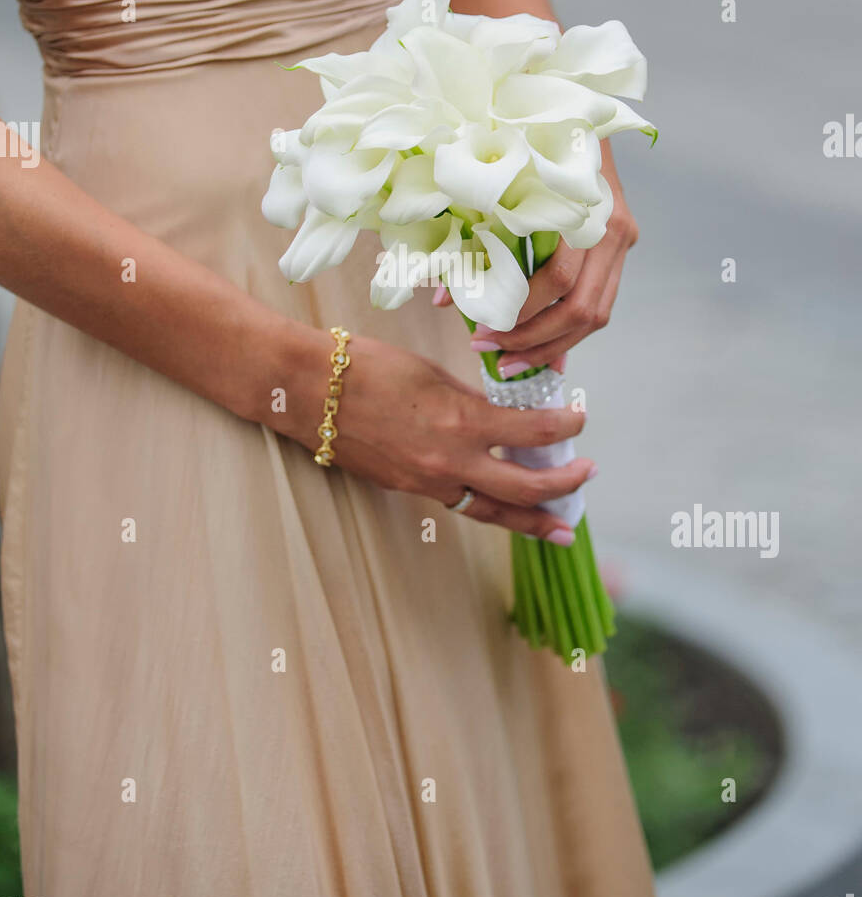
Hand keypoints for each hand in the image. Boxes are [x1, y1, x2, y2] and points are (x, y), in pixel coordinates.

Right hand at [281, 332, 593, 543]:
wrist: (310, 390)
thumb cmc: (368, 367)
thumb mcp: (433, 373)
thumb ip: (472, 399)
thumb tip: (503, 414)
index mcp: (462, 422)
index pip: (534, 434)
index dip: (566, 428)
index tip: (580, 420)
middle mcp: (451, 462)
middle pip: (525, 489)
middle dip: (563, 487)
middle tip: (586, 477)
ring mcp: (428, 483)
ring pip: (492, 512)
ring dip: (531, 521)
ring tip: (559, 529)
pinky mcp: (408, 490)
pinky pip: (458, 504)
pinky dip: (487, 508)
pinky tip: (502, 508)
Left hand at [463, 161, 638, 373]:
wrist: (577, 107)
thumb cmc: (531, 145)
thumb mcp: (502, 183)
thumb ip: (476, 237)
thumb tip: (446, 299)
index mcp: (582, 208)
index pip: (558, 279)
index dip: (520, 313)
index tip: (481, 331)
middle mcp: (612, 228)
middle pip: (583, 308)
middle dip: (536, 341)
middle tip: (496, 357)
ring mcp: (622, 239)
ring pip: (597, 315)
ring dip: (553, 344)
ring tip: (513, 361)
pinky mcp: (621, 247)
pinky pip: (600, 303)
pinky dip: (569, 330)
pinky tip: (541, 346)